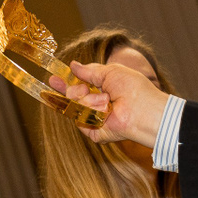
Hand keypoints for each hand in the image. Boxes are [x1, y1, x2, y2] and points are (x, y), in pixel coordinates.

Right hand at [49, 61, 168, 147]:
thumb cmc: (134, 88)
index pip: (77, 87)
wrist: (143, 109)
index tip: (53, 78)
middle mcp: (96, 105)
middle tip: (86, 89)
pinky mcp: (94, 132)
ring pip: (74, 106)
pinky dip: (91, 111)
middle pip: (71, 97)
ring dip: (89, 100)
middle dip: (74, 90)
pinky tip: (105, 111)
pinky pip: (80, 119)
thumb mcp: (110, 72)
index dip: (64, 83)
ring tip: (106, 101)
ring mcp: (94, 119)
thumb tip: (73, 65)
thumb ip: (90, 71)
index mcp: (101, 90)